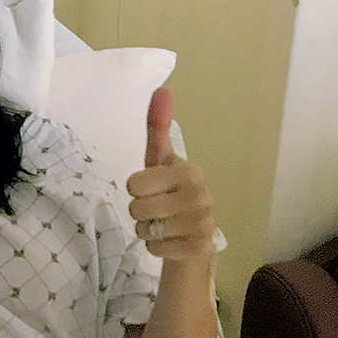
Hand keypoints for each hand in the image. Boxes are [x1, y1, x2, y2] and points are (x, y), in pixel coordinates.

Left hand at [124, 87, 215, 263]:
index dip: (135, 188)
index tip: (150, 188)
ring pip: (144, 230)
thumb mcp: (160, 161)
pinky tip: (170, 241)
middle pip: (136, 208)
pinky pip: (154, 249)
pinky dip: (155, 248)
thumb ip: (157, 127)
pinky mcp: (199, 249)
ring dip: (146, 231)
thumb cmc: (169, 193)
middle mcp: (201, 196)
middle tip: (156, 210)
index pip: (134, 183)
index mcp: (189, 171)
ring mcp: (203, 224)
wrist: (191, 238)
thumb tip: (162, 88)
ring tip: (163, 225)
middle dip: (138, 212)